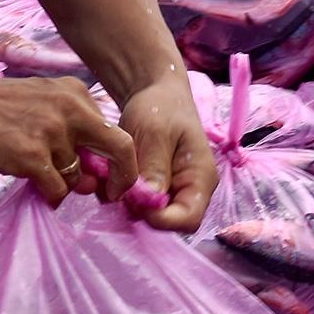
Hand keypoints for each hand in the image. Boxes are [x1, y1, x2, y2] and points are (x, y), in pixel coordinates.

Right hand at [0, 70, 136, 205]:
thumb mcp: (42, 103)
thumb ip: (70, 130)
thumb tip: (93, 177)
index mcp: (76, 95)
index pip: (116, 132)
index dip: (122, 162)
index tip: (113, 181)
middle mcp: (70, 110)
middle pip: (120, 150)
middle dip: (120, 178)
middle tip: (107, 195)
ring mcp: (51, 132)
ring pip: (78, 178)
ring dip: (63, 185)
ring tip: (38, 175)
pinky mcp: (30, 155)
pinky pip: (57, 190)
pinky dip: (50, 196)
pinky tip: (36, 188)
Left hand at [116, 75, 219, 231]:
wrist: (154, 92)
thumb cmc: (160, 107)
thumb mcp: (154, 133)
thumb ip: (154, 169)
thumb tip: (149, 203)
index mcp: (201, 178)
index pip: (188, 219)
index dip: (161, 219)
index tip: (134, 200)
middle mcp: (191, 190)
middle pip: (170, 221)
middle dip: (142, 212)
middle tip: (118, 190)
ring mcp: (174, 190)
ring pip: (153, 215)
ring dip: (131, 205)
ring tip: (113, 182)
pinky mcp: (157, 188)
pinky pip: (143, 204)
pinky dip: (126, 197)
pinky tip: (114, 180)